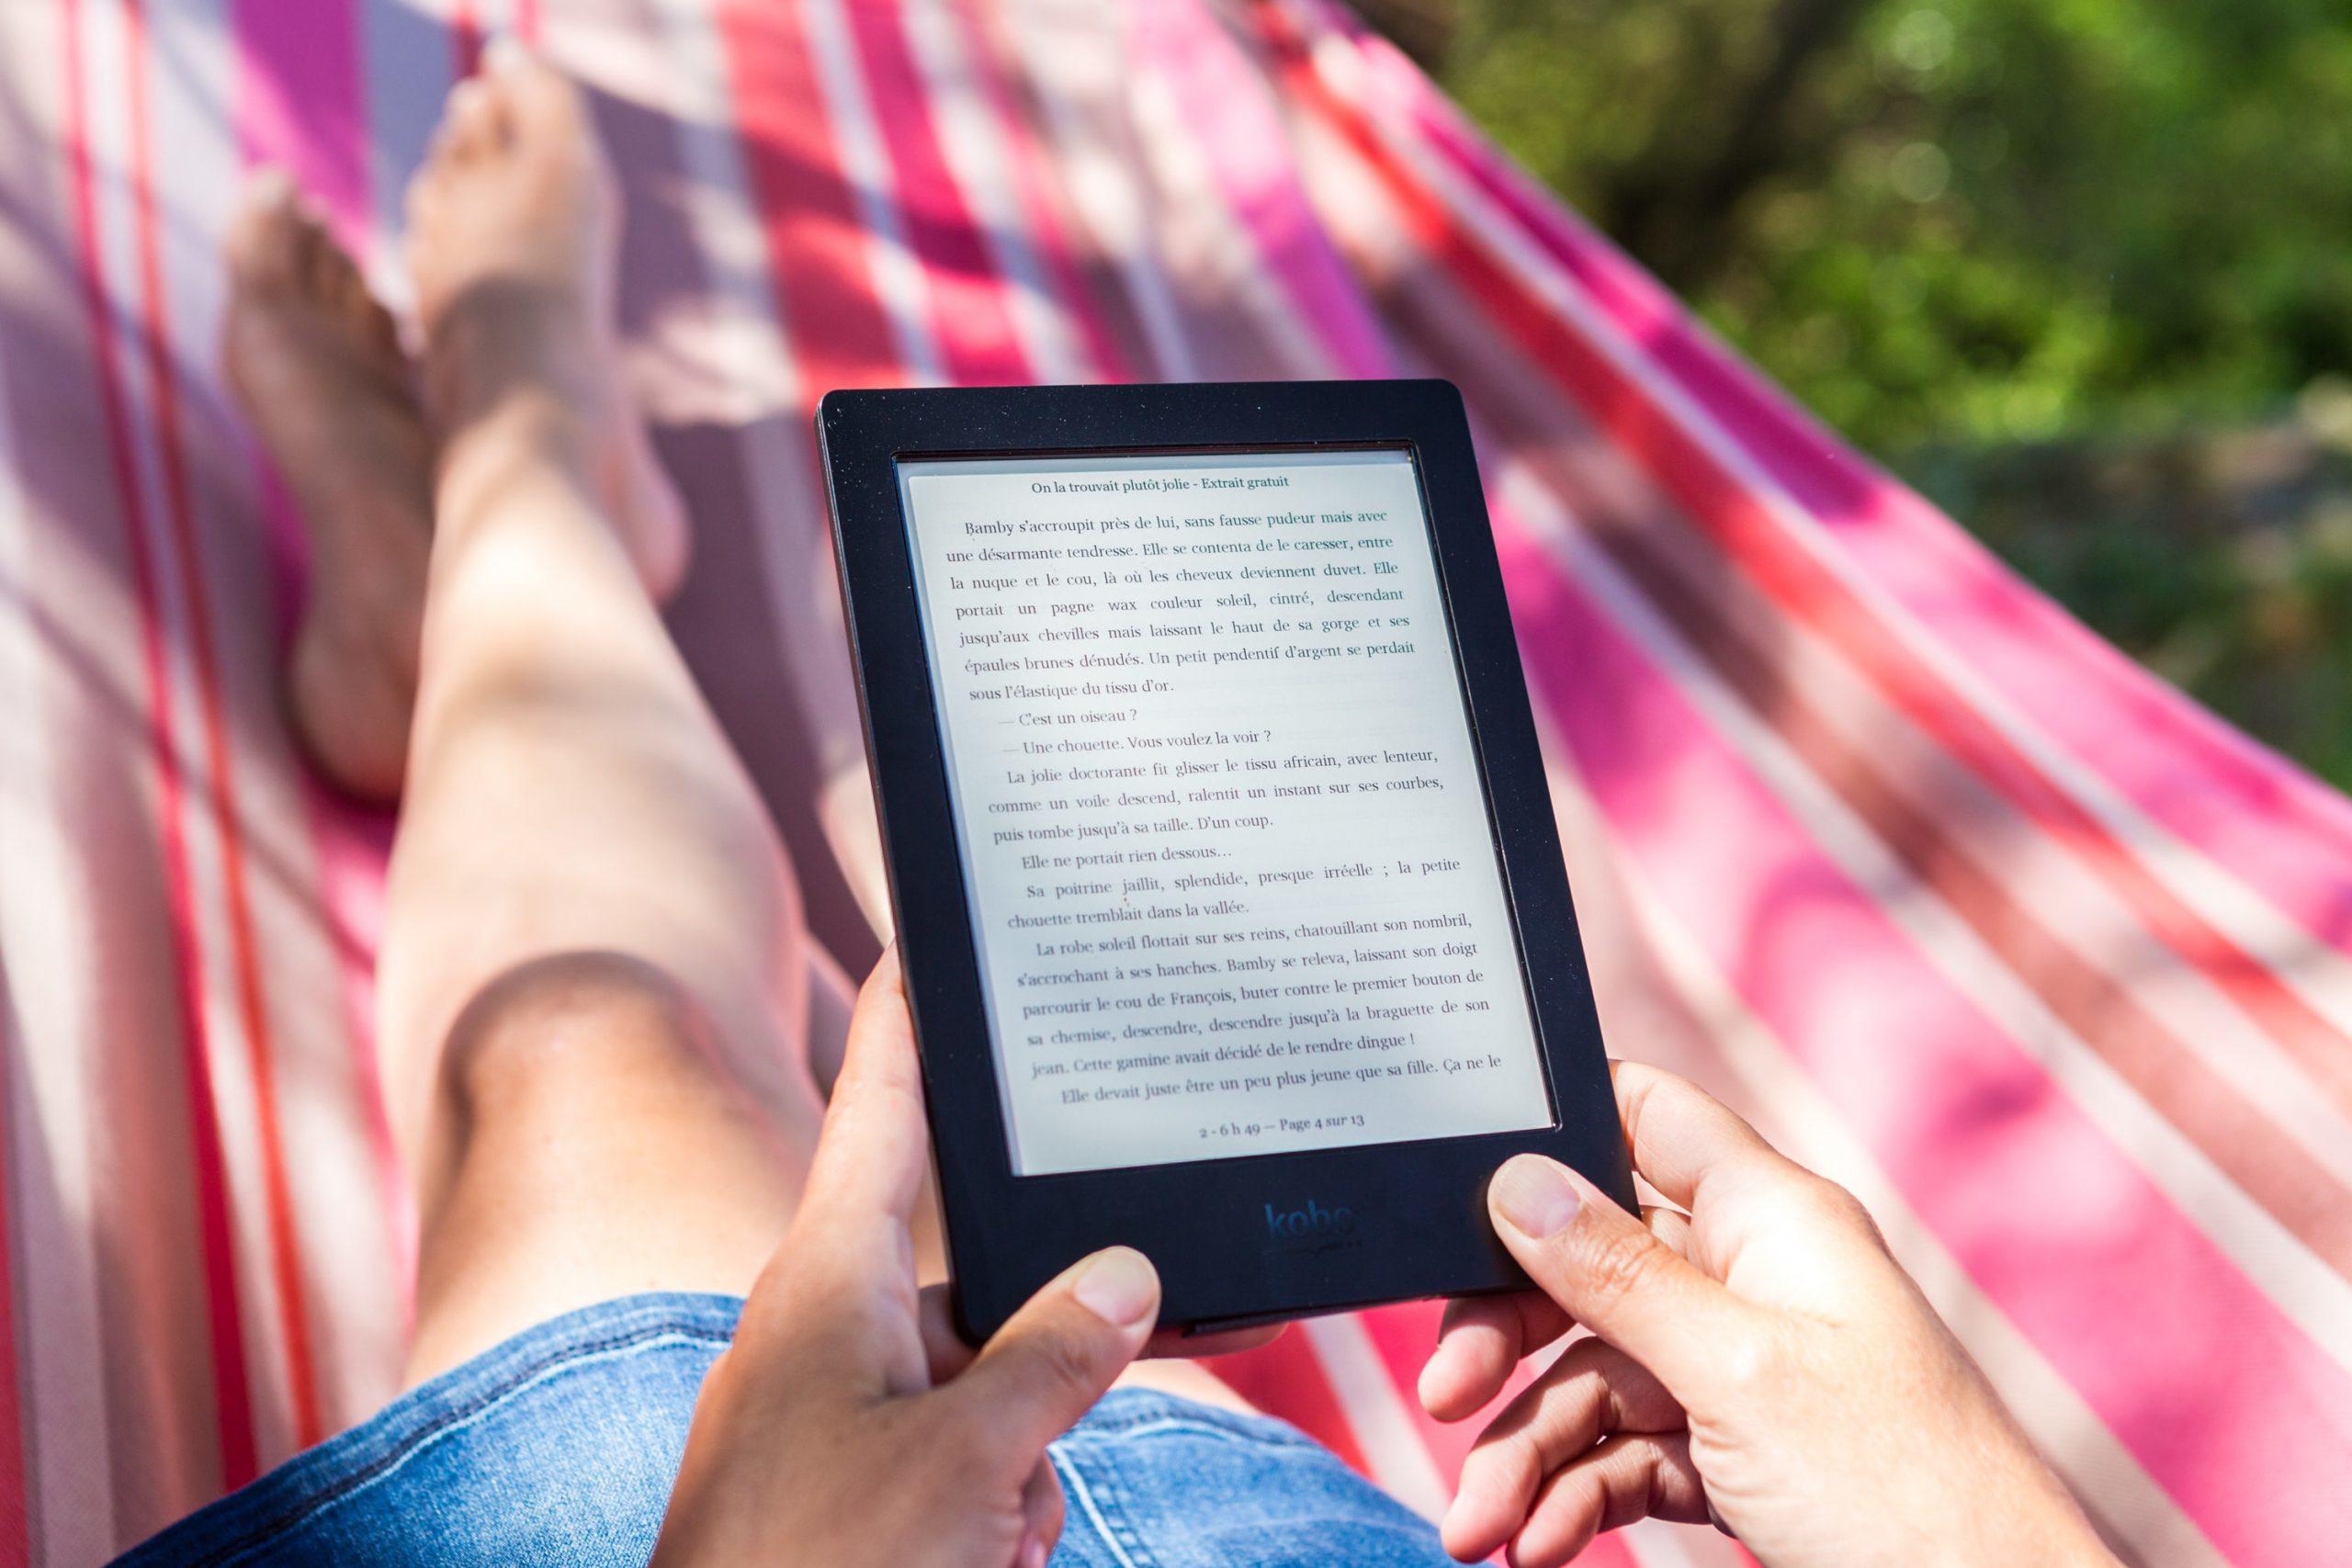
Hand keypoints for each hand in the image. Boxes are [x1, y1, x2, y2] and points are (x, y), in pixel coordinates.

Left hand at [651, 949, 1158, 1567]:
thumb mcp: (959, 1464)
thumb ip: (1052, 1360)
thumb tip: (1122, 1276)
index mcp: (830, 1284)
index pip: (884, 1108)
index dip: (914, 1017)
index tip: (932, 929)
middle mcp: (838, 1335)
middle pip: (990, 1285)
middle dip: (1046, 1368)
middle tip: (1032, 1447)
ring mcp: (849, 1422)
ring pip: (1001, 1396)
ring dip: (1022, 1472)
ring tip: (974, 1547)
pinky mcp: (865, 1497)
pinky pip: (978, 1470)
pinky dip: (999, 1518)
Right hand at [1419, 1062, 2117, 1567]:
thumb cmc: (1899, 1490)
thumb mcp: (1735, 1370)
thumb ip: (1618, 1271)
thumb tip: (1518, 1176)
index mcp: (1770, 1217)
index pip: (1645, 1116)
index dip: (1554, 1127)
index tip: (1458, 1180)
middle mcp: (1752, 1278)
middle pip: (1588, 1266)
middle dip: (1507, 1338)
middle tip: (1445, 1399)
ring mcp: (1744, 1370)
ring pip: (1594, 1377)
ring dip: (1526, 1451)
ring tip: (1478, 1531)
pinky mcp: (1740, 1453)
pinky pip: (1626, 1453)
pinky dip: (1574, 1497)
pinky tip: (1536, 1547)